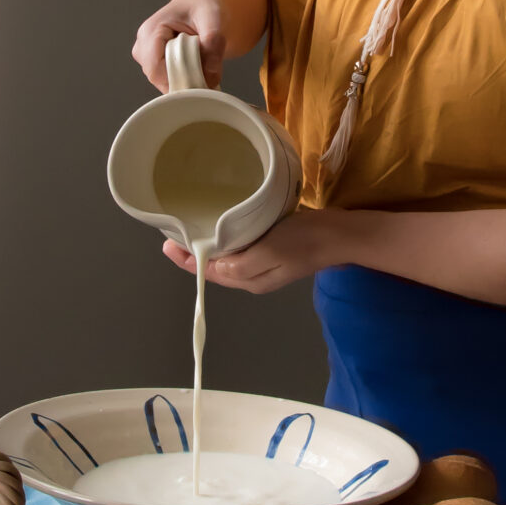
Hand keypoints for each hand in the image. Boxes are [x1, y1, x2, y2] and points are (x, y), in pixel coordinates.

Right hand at [132, 0, 225, 90]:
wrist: (200, 1)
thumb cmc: (203, 5)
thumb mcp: (213, 19)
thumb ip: (213, 44)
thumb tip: (210, 75)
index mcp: (151, 31)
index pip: (156, 70)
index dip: (178, 80)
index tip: (202, 81)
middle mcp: (143, 44)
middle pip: (159, 79)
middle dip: (185, 81)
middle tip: (209, 73)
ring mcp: (146, 55)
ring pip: (163, 82)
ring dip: (186, 79)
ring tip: (204, 63)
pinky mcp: (154, 62)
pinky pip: (168, 81)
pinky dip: (185, 79)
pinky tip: (198, 66)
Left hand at [161, 209, 348, 294]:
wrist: (338, 234)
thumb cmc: (303, 241)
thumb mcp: (269, 252)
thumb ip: (239, 263)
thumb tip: (213, 264)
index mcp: (248, 279)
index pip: (209, 273)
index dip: (186, 261)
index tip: (167, 245)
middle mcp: (252, 276)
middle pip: (215, 268)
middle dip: (193, 255)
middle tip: (174, 234)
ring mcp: (263, 263)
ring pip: (227, 258)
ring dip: (208, 246)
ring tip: (191, 229)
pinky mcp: (272, 250)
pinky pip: (240, 247)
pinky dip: (226, 239)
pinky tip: (221, 225)